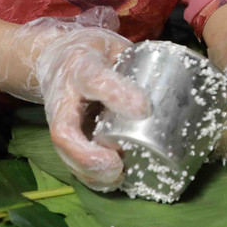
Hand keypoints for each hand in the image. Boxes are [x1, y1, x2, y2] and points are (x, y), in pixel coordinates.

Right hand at [0, 9, 148, 190]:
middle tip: (117, 164)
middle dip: (87, 153)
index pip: (94, 79)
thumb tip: (172, 83)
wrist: (55, 56)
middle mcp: (63, 95)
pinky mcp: (63, 134)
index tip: (143, 109)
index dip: (116, 94)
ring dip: (88, 170)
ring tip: (116, 178)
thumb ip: (136, 62)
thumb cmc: (93, 51)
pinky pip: (69, 159)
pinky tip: (110, 182)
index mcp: (81, 65)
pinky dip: (89, 175)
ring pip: (64, 150)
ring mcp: (58, 117)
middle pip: (64, 129)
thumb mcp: (112, 44)